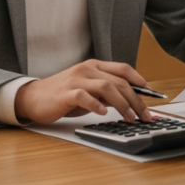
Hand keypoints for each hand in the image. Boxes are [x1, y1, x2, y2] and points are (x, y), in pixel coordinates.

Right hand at [14, 60, 153, 124]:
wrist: (32, 98)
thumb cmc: (62, 95)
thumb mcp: (88, 90)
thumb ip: (106, 92)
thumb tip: (130, 101)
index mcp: (94, 66)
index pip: (123, 69)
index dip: (140, 81)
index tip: (152, 95)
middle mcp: (87, 69)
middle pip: (119, 81)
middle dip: (136, 99)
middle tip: (145, 115)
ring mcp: (76, 79)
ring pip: (107, 87)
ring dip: (122, 104)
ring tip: (130, 118)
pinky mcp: (66, 92)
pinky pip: (84, 96)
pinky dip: (96, 105)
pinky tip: (103, 114)